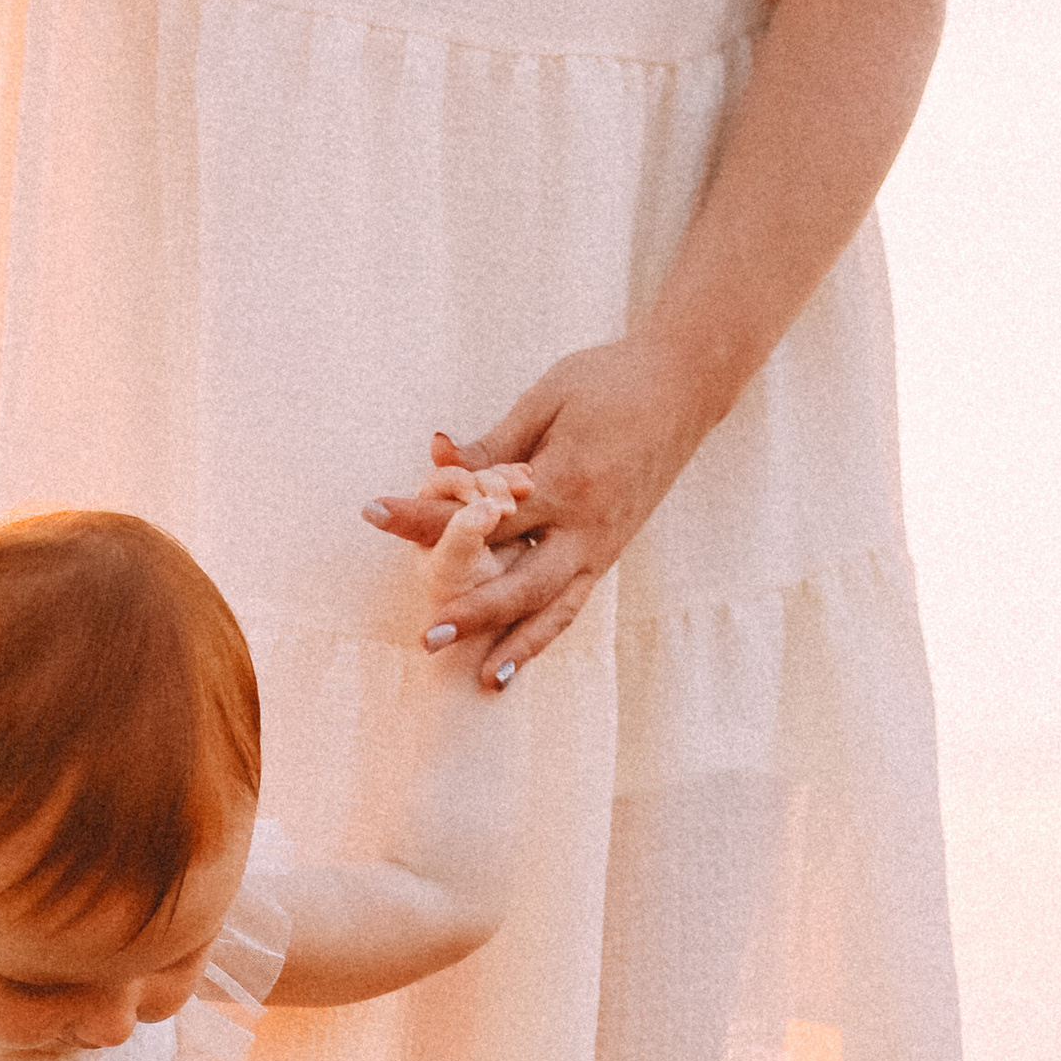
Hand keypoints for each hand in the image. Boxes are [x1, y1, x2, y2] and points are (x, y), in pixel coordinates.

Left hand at [364, 337, 717, 689]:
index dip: (426, 517)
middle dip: (475, 612)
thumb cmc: (609, 381)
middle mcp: (585, 523)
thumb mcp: (546, 400)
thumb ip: (494, 445)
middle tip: (428, 638)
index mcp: (563, 479)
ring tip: (482, 679)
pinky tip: (515, 660)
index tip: (375, 513)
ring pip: (555, 608)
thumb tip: (437, 460)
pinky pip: (574, 603)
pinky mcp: (611, 552)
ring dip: (517, 645)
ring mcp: (602, 544)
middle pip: (522, 581)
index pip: (482, 513)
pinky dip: (545, 634)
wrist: (685, 385)